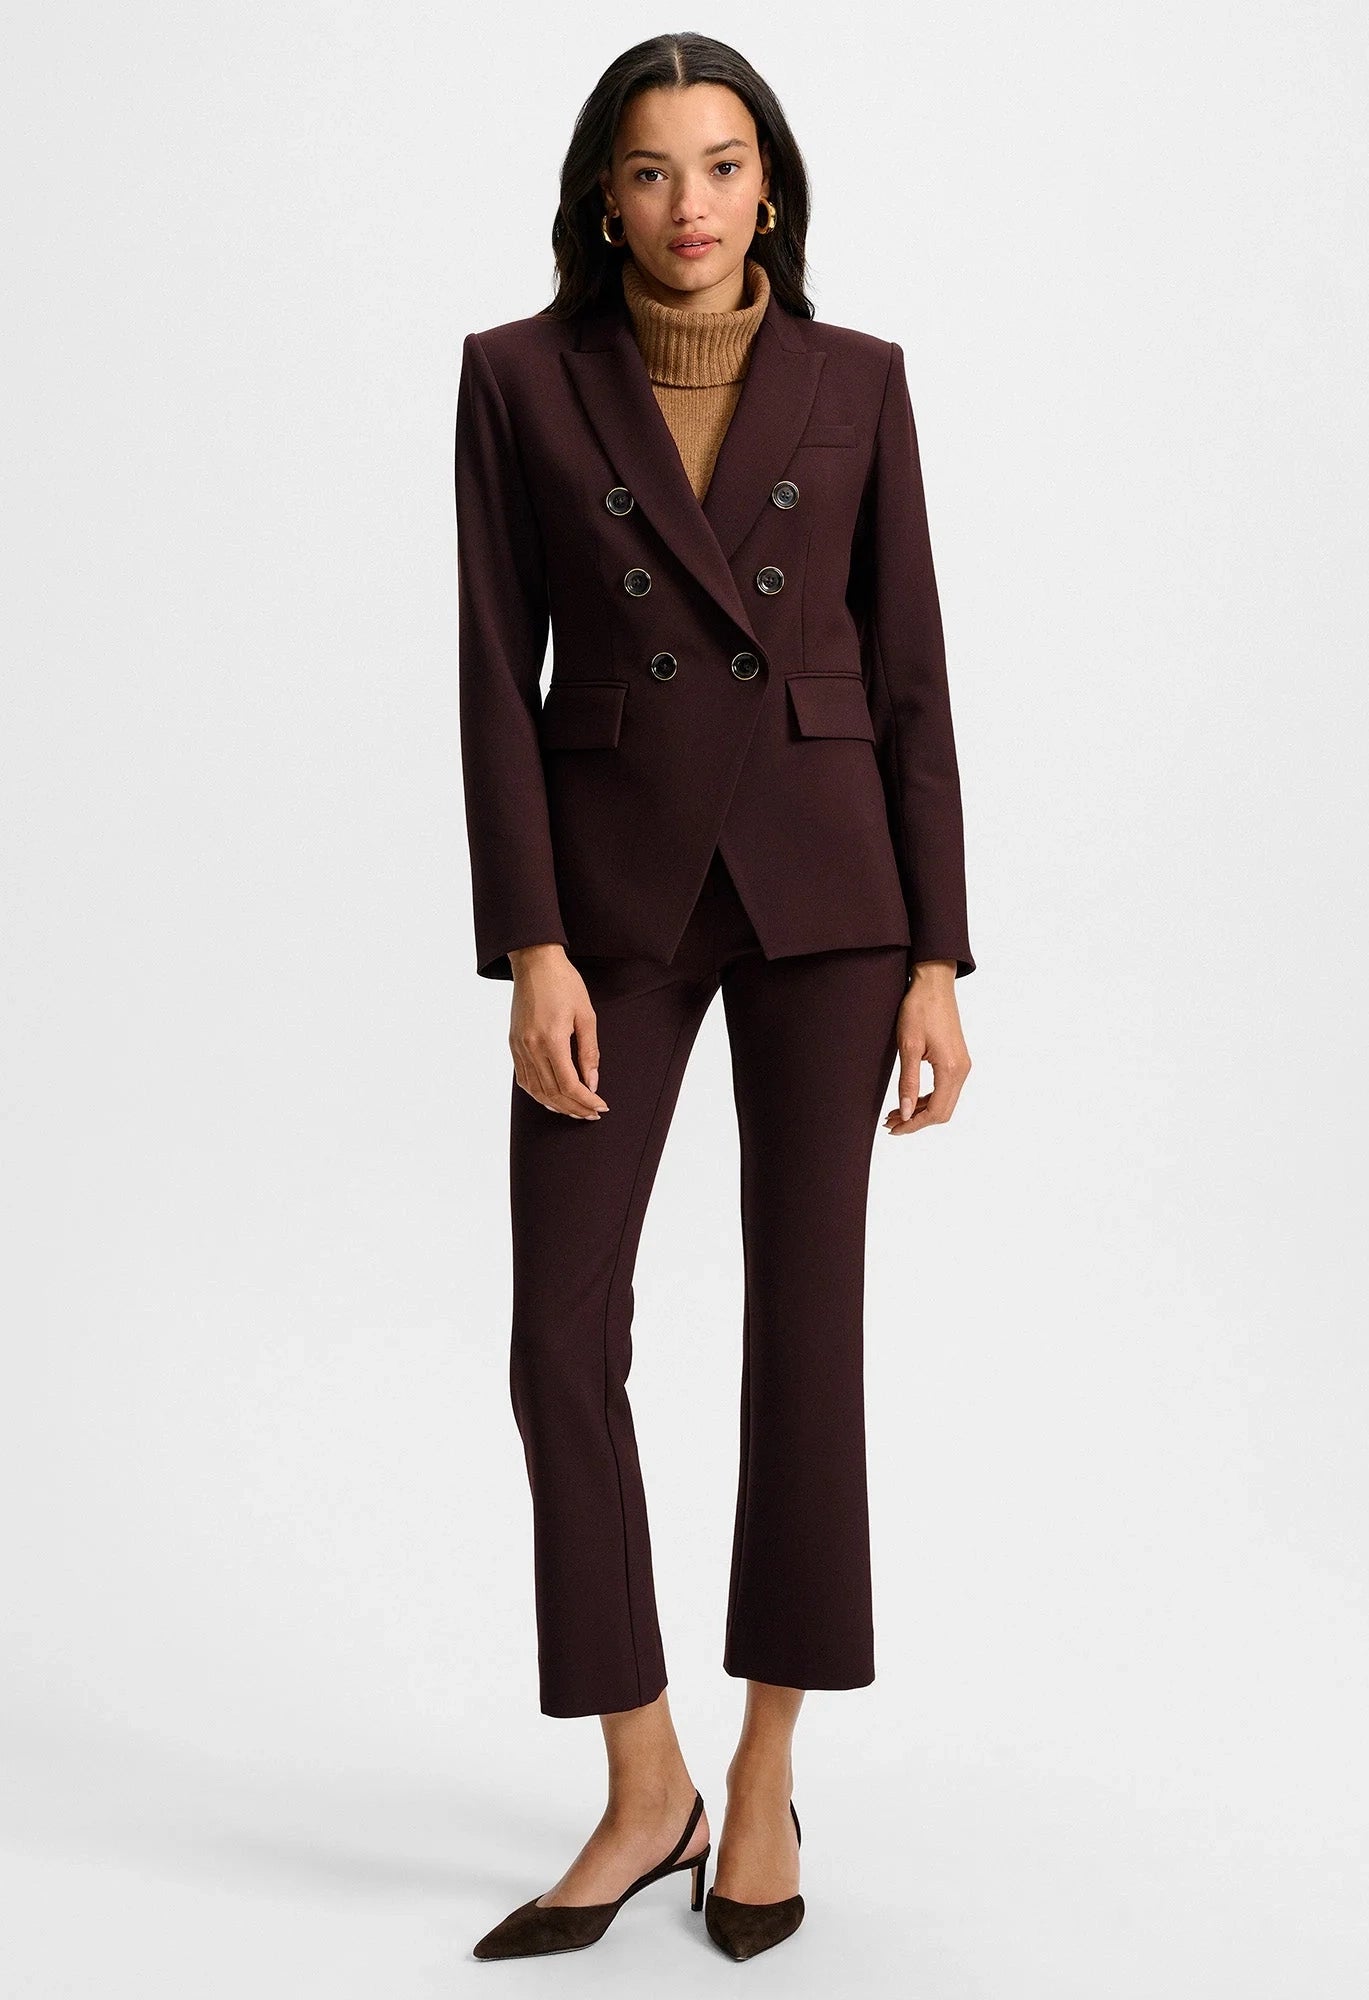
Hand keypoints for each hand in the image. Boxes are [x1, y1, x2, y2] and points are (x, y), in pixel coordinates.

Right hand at [508, 944, 608, 1119]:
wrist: (534, 962)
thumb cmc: (564, 983)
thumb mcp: (586, 1015)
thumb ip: (589, 1052)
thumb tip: (592, 1083)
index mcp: (551, 1039)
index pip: (569, 1084)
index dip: (586, 1100)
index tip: (601, 1106)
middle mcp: (531, 1047)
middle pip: (552, 1092)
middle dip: (574, 1108)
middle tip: (592, 1114)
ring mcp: (519, 1047)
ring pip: (535, 1090)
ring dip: (556, 1105)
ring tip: (575, 1111)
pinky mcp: (513, 1044)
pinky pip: (524, 1078)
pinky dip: (539, 1094)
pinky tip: (552, 1098)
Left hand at [885, 960, 970, 1134]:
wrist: (934, 984)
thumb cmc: (919, 1009)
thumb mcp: (908, 1047)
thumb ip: (908, 1082)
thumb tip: (904, 1112)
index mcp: (952, 1069)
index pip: (935, 1112)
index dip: (913, 1124)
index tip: (893, 1128)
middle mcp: (962, 1070)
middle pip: (943, 1112)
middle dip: (917, 1121)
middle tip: (890, 1123)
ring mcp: (962, 1065)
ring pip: (944, 1102)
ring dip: (921, 1111)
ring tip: (895, 1113)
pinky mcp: (957, 1059)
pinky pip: (945, 1089)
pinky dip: (928, 1098)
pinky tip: (910, 1098)